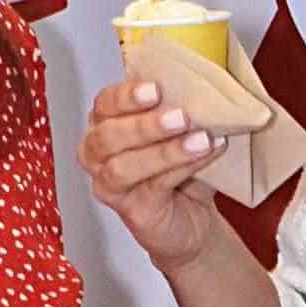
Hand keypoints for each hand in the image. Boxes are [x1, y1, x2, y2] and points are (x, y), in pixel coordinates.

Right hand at [79, 79, 244, 285]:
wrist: (195, 218)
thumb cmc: (182, 169)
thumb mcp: (182, 131)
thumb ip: (183, 109)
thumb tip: (206, 88)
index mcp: (106, 123)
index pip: (105, 103)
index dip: (126, 96)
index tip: (155, 89)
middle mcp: (99, 153)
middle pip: (107, 136)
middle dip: (144, 125)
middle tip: (181, 116)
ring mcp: (110, 185)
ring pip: (122, 167)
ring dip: (164, 151)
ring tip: (200, 140)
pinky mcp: (131, 210)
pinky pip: (152, 187)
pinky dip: (182, 168)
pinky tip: (205, 154)